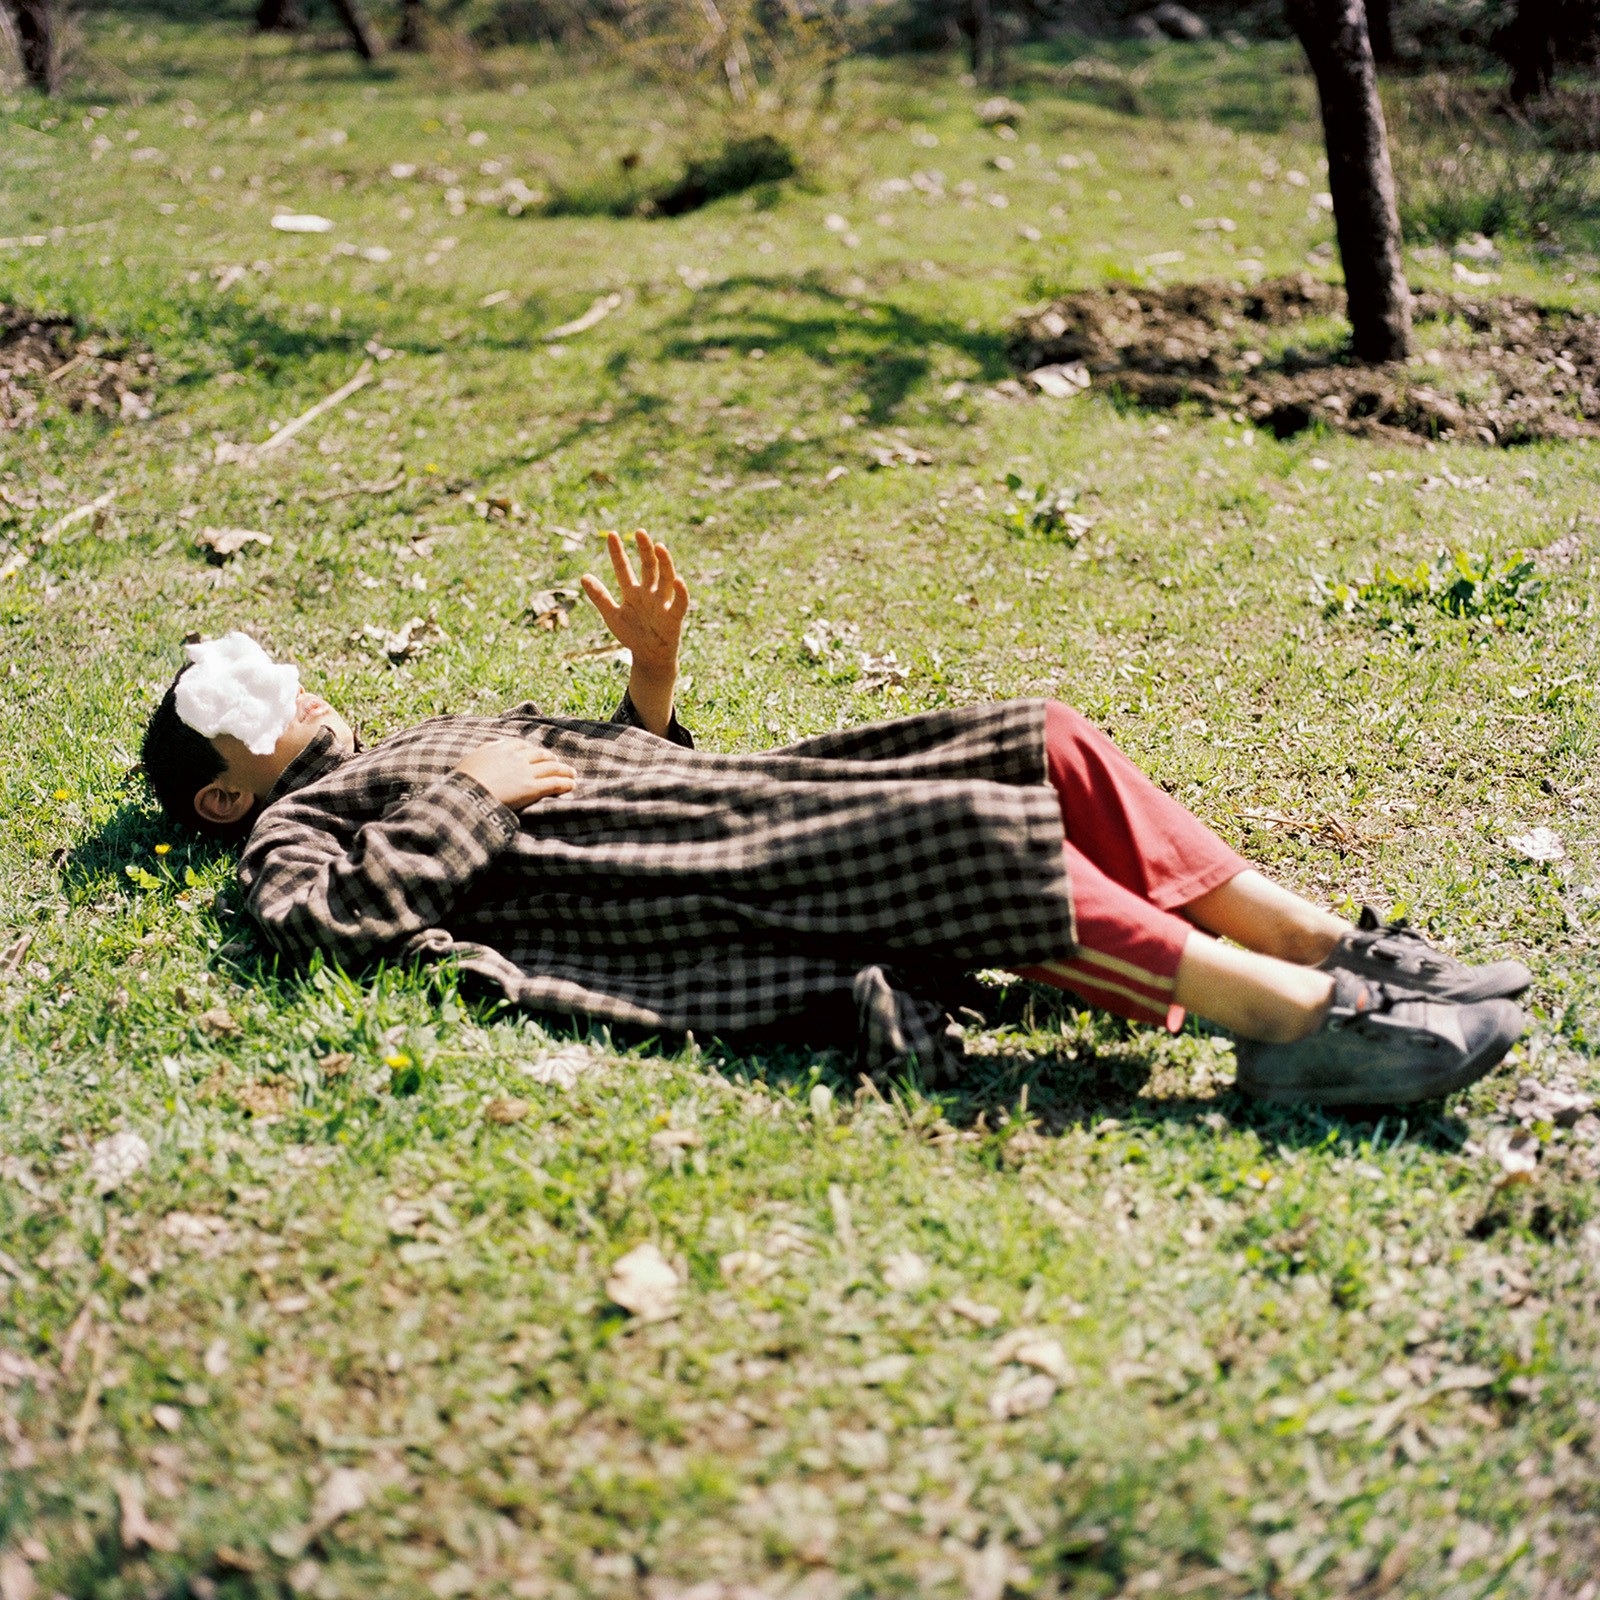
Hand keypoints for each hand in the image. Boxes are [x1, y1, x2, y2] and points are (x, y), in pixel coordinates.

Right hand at [454, 739, 575, 810]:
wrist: (467, 794)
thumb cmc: (464, 779)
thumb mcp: (472, 757)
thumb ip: (486, 749)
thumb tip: (495, 745)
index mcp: (502, 748)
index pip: (523, 745)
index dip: (533, 751)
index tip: (538, 755)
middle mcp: (517, 757)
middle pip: (541, 755)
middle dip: (552, 759)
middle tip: (558, 763)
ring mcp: (526, 772)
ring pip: (552, 767)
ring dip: (564, 770)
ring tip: (572, 774)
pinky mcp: (532, 788)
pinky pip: (554, 783)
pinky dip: (565, 783)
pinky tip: (572, 785)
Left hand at [581, 529, 688, 674]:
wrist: (649, 658)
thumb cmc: (632, 635)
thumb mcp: (612, 615)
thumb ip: (599, 596)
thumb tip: (583, 576)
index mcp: (633, 592)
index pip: (624, 568)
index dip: (617, 552)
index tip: (612, 535)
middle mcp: (649, 593)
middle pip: (648, 567)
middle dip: (645, 550)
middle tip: (640, 532)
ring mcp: (662, 603)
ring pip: (665, 578)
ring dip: (664, 563)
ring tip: (659, 546)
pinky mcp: (674, 617)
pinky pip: (679, 603)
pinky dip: (680, 593)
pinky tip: (678, 581)